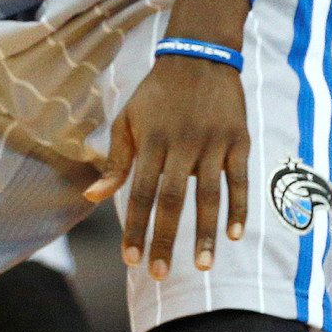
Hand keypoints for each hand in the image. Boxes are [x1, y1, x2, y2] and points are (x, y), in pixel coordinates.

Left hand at [85, 54, 248, 279]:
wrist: (199, 57)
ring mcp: (213, 143)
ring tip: (200, 266)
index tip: (129, 259)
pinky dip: (238, 207)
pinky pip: (240, 179)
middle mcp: (181, 144)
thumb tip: (91, 197)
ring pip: (209, 195)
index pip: (139, 192)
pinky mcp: (239, 140)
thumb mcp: (127, 120)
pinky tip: (233, 235)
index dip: (134, 226)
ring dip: (205, 233)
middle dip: (164, 239)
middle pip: (172, 200)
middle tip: (159, 274)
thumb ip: (115, 161)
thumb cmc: (156, 94)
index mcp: (150, 141)